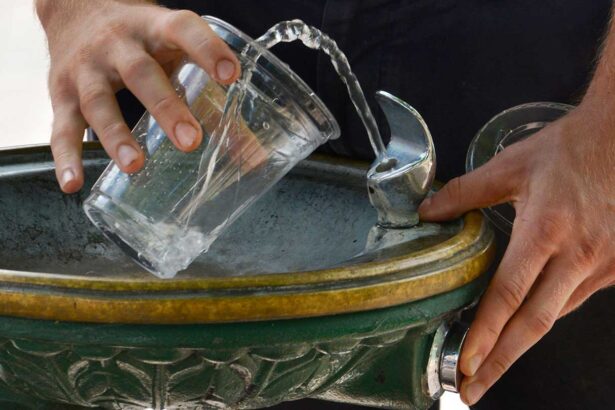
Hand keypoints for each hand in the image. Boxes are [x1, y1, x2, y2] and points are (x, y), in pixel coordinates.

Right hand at [36, 0, 240, 192]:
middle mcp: (119, 44)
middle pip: (141, 73)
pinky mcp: (60, 91)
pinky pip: (61, 126)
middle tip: (190, 141)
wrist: (75, 10)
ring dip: (116, 135)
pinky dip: (66, 156)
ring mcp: (87, 68)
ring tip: (136, 165)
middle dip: (166, 108)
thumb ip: (213, 102)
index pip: (183, 30)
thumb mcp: (176, 54)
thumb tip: (253, 157)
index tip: (230, 74)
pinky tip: (73, 183)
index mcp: (156, 29)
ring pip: (98, 101)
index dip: (207, 50)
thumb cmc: (142, 41)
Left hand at [419, 99, 614, 404]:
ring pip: (555, 316)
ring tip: (491, 364)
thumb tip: (427, 212)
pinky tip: (527, 325)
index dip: (484, 333)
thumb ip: (465, 192)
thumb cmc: (568, 149)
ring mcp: (601, 265)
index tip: (466, 363)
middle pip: (534, 324)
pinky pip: (574, 300)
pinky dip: (547, 316)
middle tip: (471, 390)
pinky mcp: (614, 267)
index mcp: (547, 231)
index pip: (508, 294)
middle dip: (499, 363)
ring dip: (521, 343)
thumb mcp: (511, 166)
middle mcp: (578, 256)